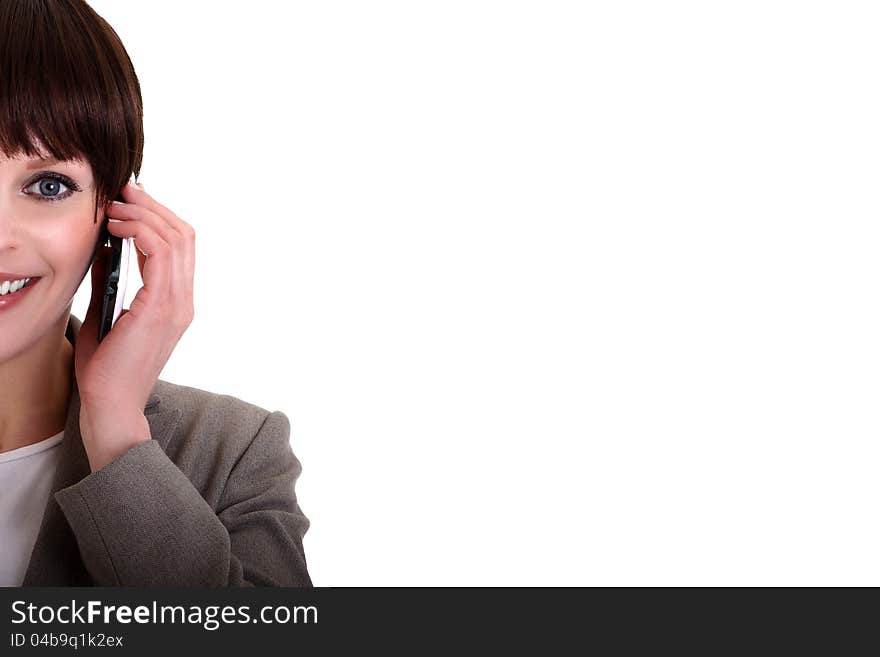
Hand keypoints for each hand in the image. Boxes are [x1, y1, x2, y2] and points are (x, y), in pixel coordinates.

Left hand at [75, 179, 194, 470]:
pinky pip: (161, 255)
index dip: (158, 216)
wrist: (111, 404)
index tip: (129, 200)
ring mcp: (177, 304)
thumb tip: (106, 247)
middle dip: (154, 206)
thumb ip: (111, 281)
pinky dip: (140, 233)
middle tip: (125, 189)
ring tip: (117, 204)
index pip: (180, 246)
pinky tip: (117, 228)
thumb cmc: (107, 369)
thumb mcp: (107, 313)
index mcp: (175, 302)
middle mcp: (183, 300)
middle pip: (184, 235)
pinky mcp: (162, 308)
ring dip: (145, 214)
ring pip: (176, 239)